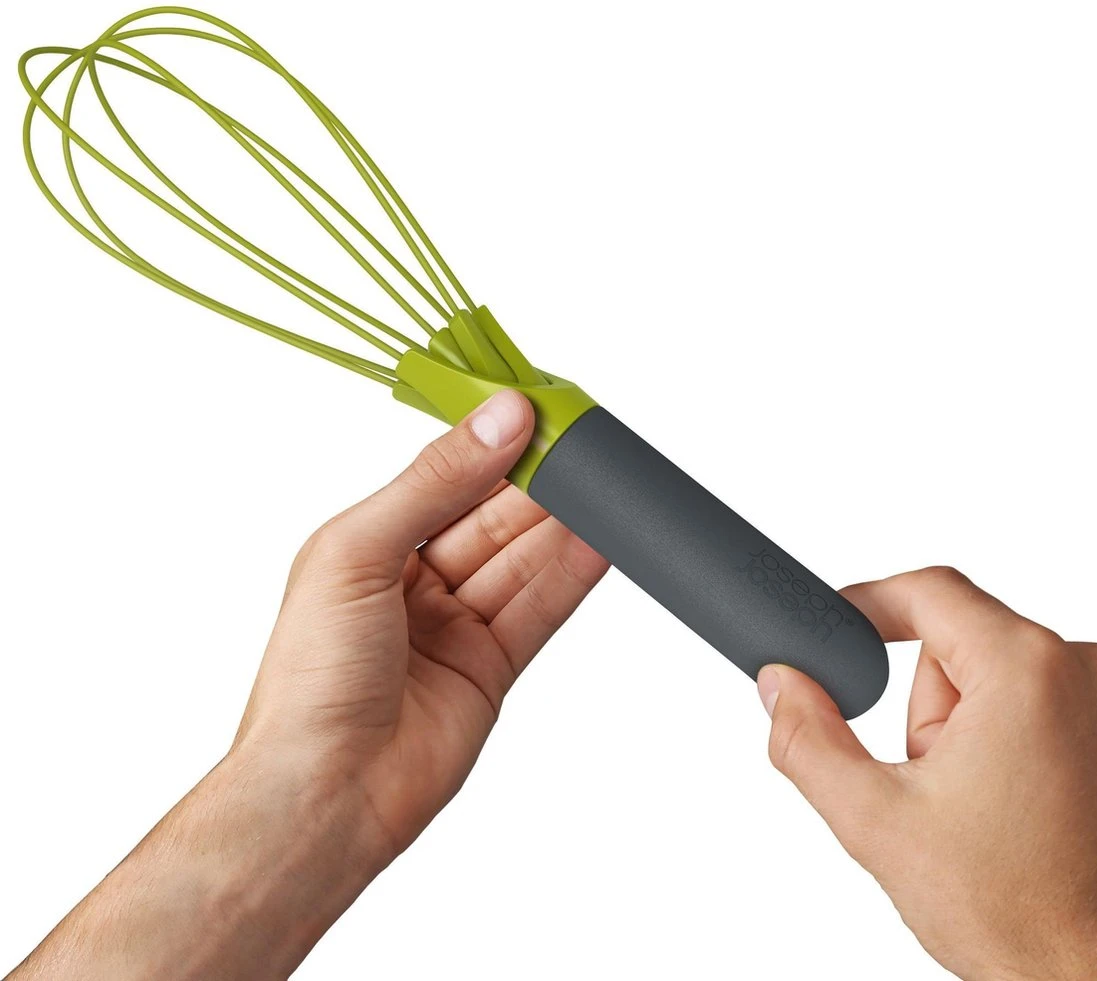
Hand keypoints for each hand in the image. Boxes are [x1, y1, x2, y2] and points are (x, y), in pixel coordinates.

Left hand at [9, 390, 607, 979]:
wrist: (325, 793)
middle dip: (538, 479)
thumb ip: (435, 483)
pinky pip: (541, 607)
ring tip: (607, 481)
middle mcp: (415, 580)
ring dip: (565, 521)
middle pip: (493, 515)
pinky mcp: (493, 666)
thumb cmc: (311, 677)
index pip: (445, 477)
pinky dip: (574, 573)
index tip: (538, 408)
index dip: (492, 443)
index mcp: (370, 544)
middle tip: (585, 441)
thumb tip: (497, 419)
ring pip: (523, 558)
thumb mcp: (360, 552)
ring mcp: (457, 624)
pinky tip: (603, 538)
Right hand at [758, 567, 1096, 980]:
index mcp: (1031, 671)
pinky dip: (1022, 738)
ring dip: (975, 725)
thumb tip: (780, 684)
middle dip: (931, 708)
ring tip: (983, 807)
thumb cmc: (1013, 913)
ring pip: (1007, 674)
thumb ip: (807, 739)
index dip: (870, 603)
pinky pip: (1054, 702)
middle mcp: (1094, 671)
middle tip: (935, 784)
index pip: (930, 591)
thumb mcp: (875, 821)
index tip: (839, 626)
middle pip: (965, 645)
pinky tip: (1020, 809)